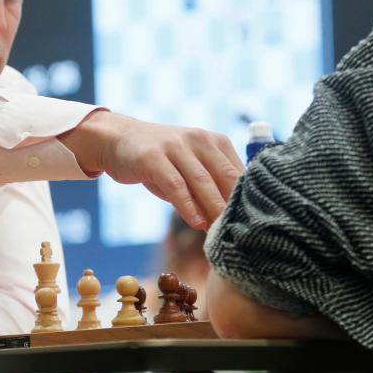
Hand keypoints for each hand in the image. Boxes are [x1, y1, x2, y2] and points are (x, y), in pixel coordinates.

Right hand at [59, 111, 243, 229]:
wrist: (118, 139)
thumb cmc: (159, 160)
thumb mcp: (187, 169)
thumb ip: (207, 190)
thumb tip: (228, 223)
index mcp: (214, 141)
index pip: (239, 172)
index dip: (248, 199)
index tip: (254, 225)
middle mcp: (198, 139)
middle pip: (225, 176)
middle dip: (235, 207)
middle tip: (244, 234)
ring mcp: (175, 146)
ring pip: (202, 181)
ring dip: (214, 209)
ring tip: (222, 233)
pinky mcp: (153, 156)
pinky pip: (175, 184)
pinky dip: (187, 205)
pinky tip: (196, 223)